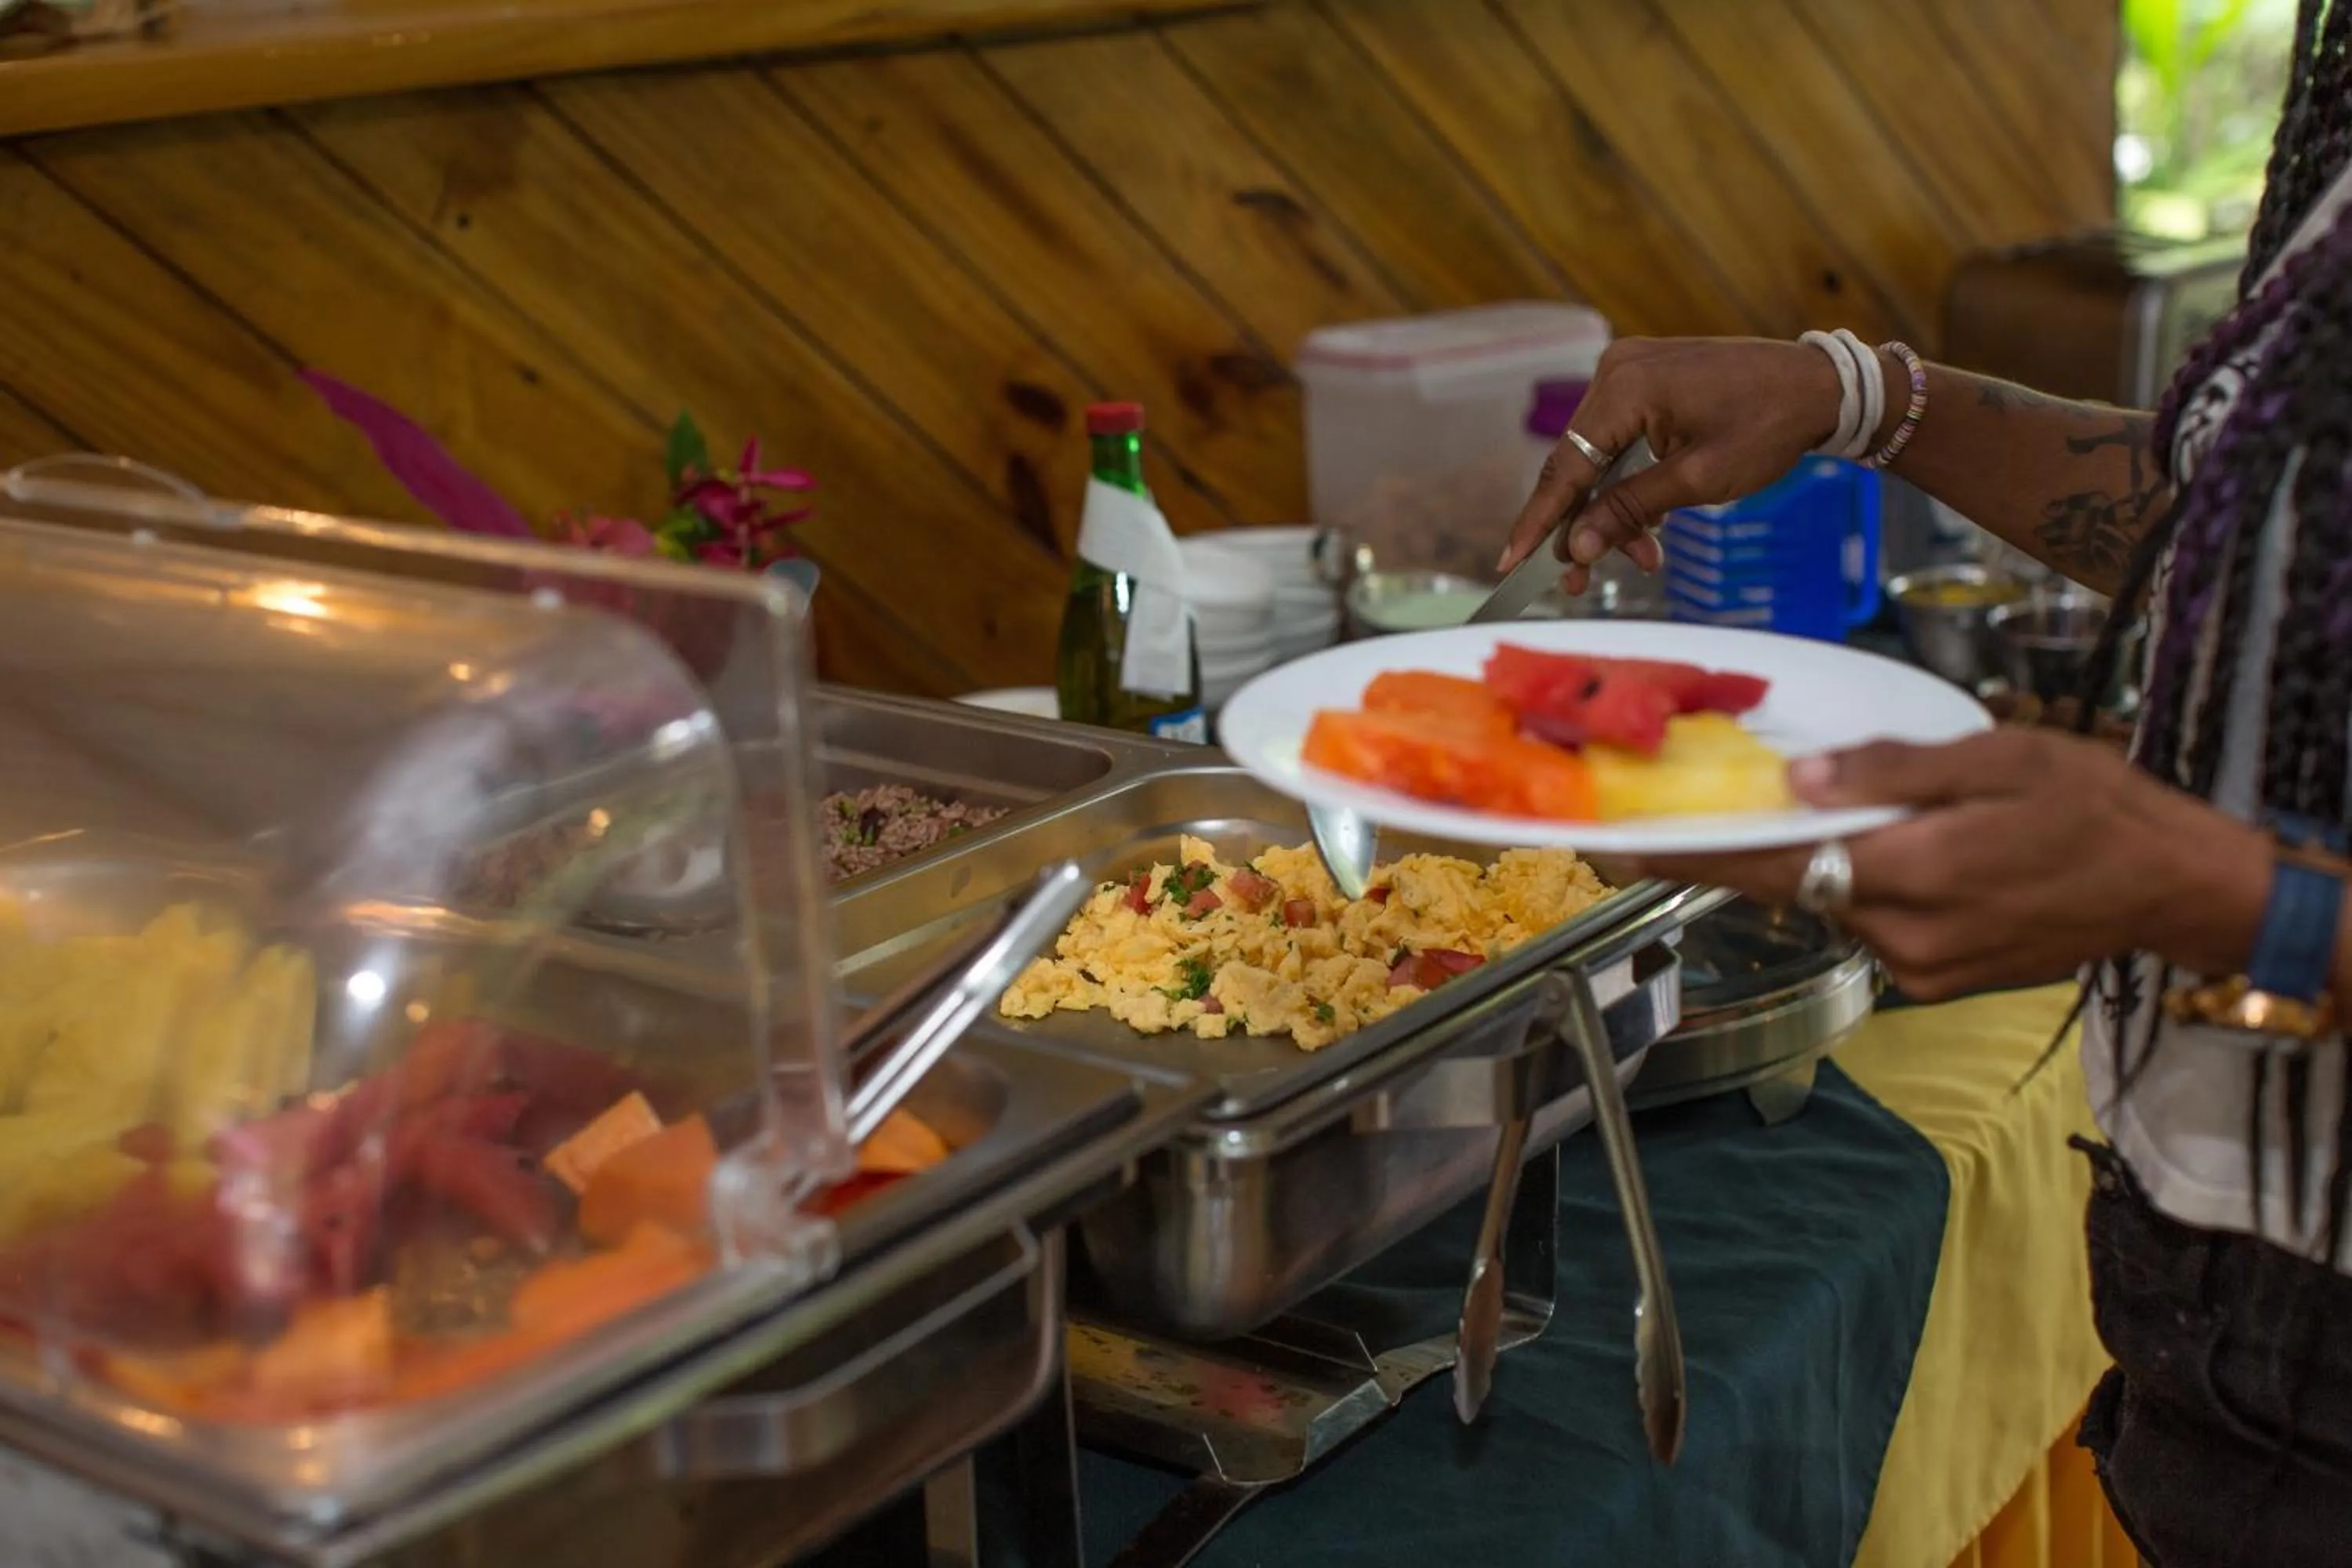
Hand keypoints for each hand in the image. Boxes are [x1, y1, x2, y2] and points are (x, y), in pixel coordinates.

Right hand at [1498, 337, 1846, 595]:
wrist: (1822, 387)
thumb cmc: (1769, 427)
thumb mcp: (1698, 481)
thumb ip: (1628, 510)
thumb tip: (1575, 547)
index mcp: (1624, 388)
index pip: (1565, 466)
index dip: (1538, 521)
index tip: (1510, 564)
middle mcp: (1616, 371)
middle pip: (1579, 465)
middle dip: (1584, 526)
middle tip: (1580, 583)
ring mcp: (1631, 371)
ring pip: (1600, 459)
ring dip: (1614, 511)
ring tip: (1642, 557)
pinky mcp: (1648, 380)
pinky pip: (1622, 441)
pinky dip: (1631, 483)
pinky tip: (1650, 525)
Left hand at [1624, 730, 2272, 1001]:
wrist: (2173, 886)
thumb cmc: (2095, 807)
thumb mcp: (1997, 759)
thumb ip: (1890, 772)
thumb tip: (1798, 782)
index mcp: (1914, 873)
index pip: (1774, 866)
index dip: (1695, 856)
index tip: (1627, 846)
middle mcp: (1906, 935)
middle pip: (1791, 890)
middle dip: (1735, 857)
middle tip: (1668, 825)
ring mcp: (1921, 968)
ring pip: (1830, 908)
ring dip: (1810, 868)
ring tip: (1808, 820)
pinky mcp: (1938, 982)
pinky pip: (1871, 927)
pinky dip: (1859, 890)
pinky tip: (1884, 854)